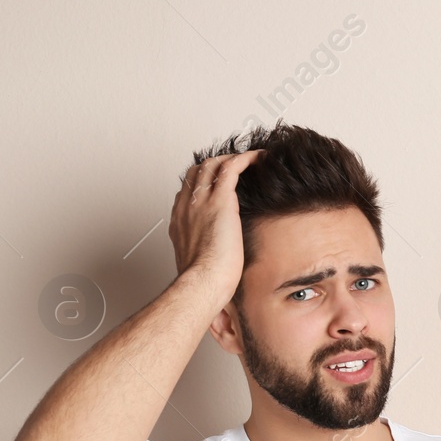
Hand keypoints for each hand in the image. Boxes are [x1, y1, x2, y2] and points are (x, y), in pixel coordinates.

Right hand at [168, 149, 263, 289]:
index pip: (188, 190)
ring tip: (250, 159)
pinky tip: (259, 158)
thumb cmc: (204, 283)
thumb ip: (206, 259)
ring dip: (232, 158)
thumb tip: (219, 271)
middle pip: (198, 171)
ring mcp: (201, 201)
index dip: (203, 181)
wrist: (202, 283)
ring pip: (213, 164)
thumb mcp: (200, 266)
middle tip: (236, 165)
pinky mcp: (220, 200)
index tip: (218, 183)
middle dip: (217, 163)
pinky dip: (246, 158)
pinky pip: (232, 167)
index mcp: (181, 221)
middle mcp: (187, 206)